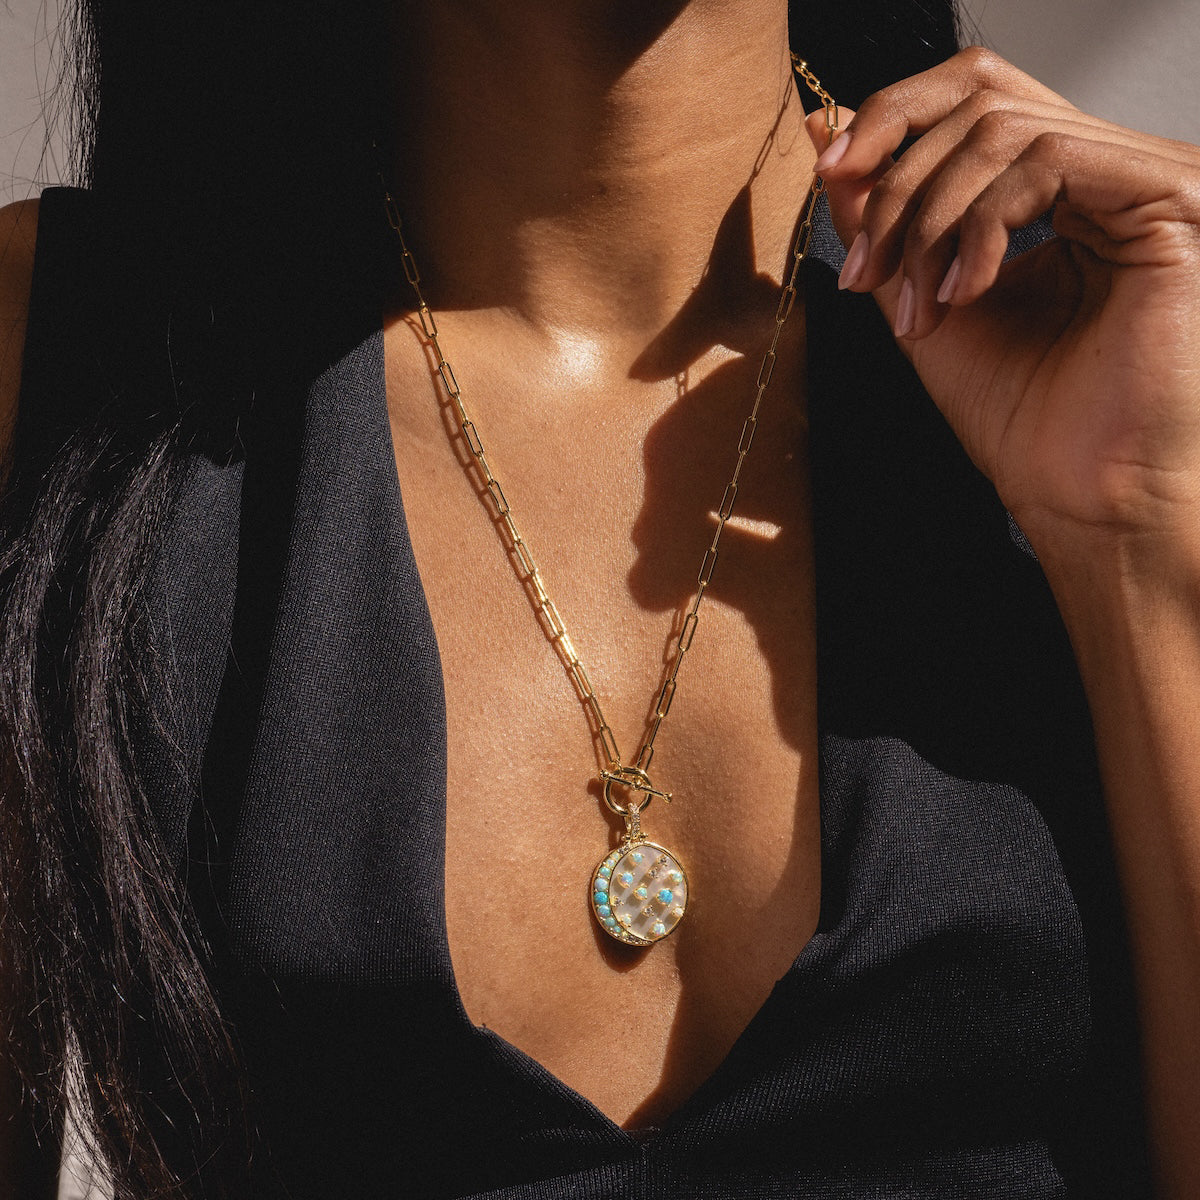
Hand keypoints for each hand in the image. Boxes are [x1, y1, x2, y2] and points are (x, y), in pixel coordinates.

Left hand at [806, 48, 1199, 568]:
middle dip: (899, 181)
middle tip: (868, 269)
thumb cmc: (1016, 414)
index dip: (894, 115)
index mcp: (1057, 188)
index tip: (834, 175)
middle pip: (982, 94)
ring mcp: (1141, 179)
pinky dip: (979, 227)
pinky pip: (1047, 162)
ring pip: (1003, 130)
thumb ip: (882, 212)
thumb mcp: (920, 292)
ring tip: (917, 305)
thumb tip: (828, 128)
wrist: (1074, 491)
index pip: (976, 95)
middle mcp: (1106, 171)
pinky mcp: (1170, 198)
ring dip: (929, 221)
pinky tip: (964, 294)